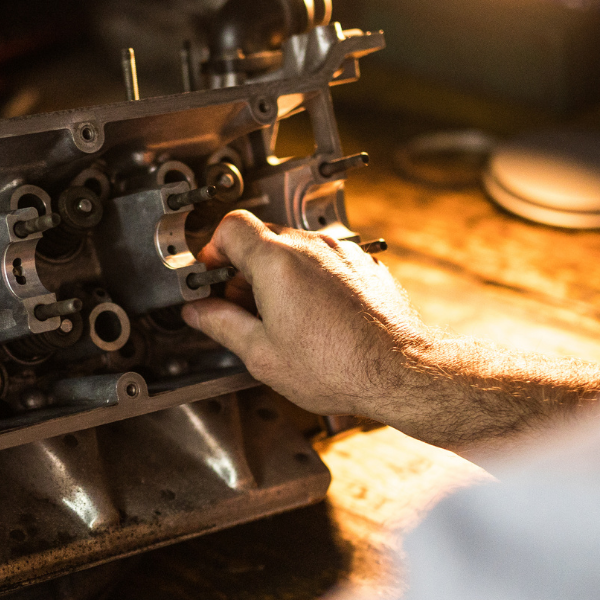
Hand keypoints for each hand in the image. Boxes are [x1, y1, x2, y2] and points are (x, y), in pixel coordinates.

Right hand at [182, 211, 599, 451]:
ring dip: (278, 277)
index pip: (230, 227)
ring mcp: (341, 252)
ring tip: (279, 320)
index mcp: (277, 262)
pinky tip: (312, 319)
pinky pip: (324, 262)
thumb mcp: (262, 354)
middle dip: (244, 270)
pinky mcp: (362, 265)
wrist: (399, 372)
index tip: (211, 274)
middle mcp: (311, 246)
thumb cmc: (338, 367)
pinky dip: (310, 282)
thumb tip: (199, 312)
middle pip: (262, 240)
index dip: (213, 250)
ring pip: (294, 251)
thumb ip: (222, 325)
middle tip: (239, 307)